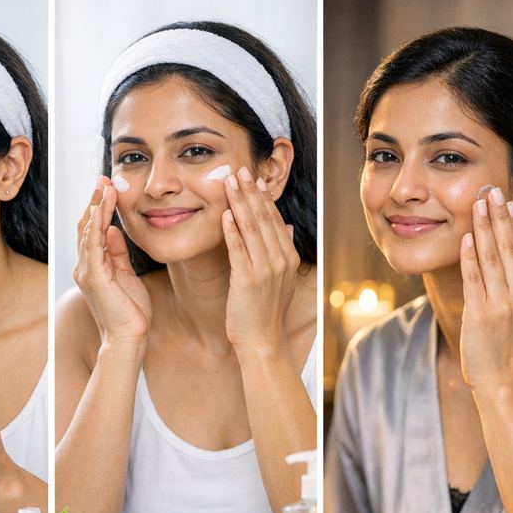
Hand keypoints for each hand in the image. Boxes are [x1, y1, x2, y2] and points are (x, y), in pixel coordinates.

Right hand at [73, 176, 151, 345]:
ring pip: (89, 232)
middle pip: (87, 225)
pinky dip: (97, 227)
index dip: (99, 207)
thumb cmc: (130, 311)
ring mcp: (87, 272)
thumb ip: (118, 253)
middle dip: (95, 200)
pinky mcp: (94, 278)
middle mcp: (84, 266)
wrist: (129, 338)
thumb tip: (115, 230)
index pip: (93, 229)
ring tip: (106, 187)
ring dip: (97, 207)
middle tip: (104, 178)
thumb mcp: (126, 275)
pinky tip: (103, 210)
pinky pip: (93, 246)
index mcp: (92, 265)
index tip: (108, 186)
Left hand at [221, 166, 299, 348]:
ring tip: (229, 182)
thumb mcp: (280, 279)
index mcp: (288, 257)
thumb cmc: (264, 312)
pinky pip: (238, 248)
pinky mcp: (248, 279)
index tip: (251, 177)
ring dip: (240, 202)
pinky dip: (231, 229)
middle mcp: (281, 259)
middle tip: (238, 169)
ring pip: (252, 228)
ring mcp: (266, 269)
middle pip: (263, 218)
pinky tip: (224, 213)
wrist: (262, 342)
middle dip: (250, 192)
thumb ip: (283, 251)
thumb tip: (288, 226)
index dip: (262, 197)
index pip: (274, 219)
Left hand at [459, 185, 512, 393]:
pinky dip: (470, 257)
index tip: (505, 201)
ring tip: (477, 205)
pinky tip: (467, 237)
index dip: (512, 224)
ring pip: (492, 258)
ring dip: (484, 229)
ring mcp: (502, 305)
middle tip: (491, 190)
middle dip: (498, 217)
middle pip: (509, 248)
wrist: (504, 382)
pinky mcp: (481, 314)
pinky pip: (475, 279)